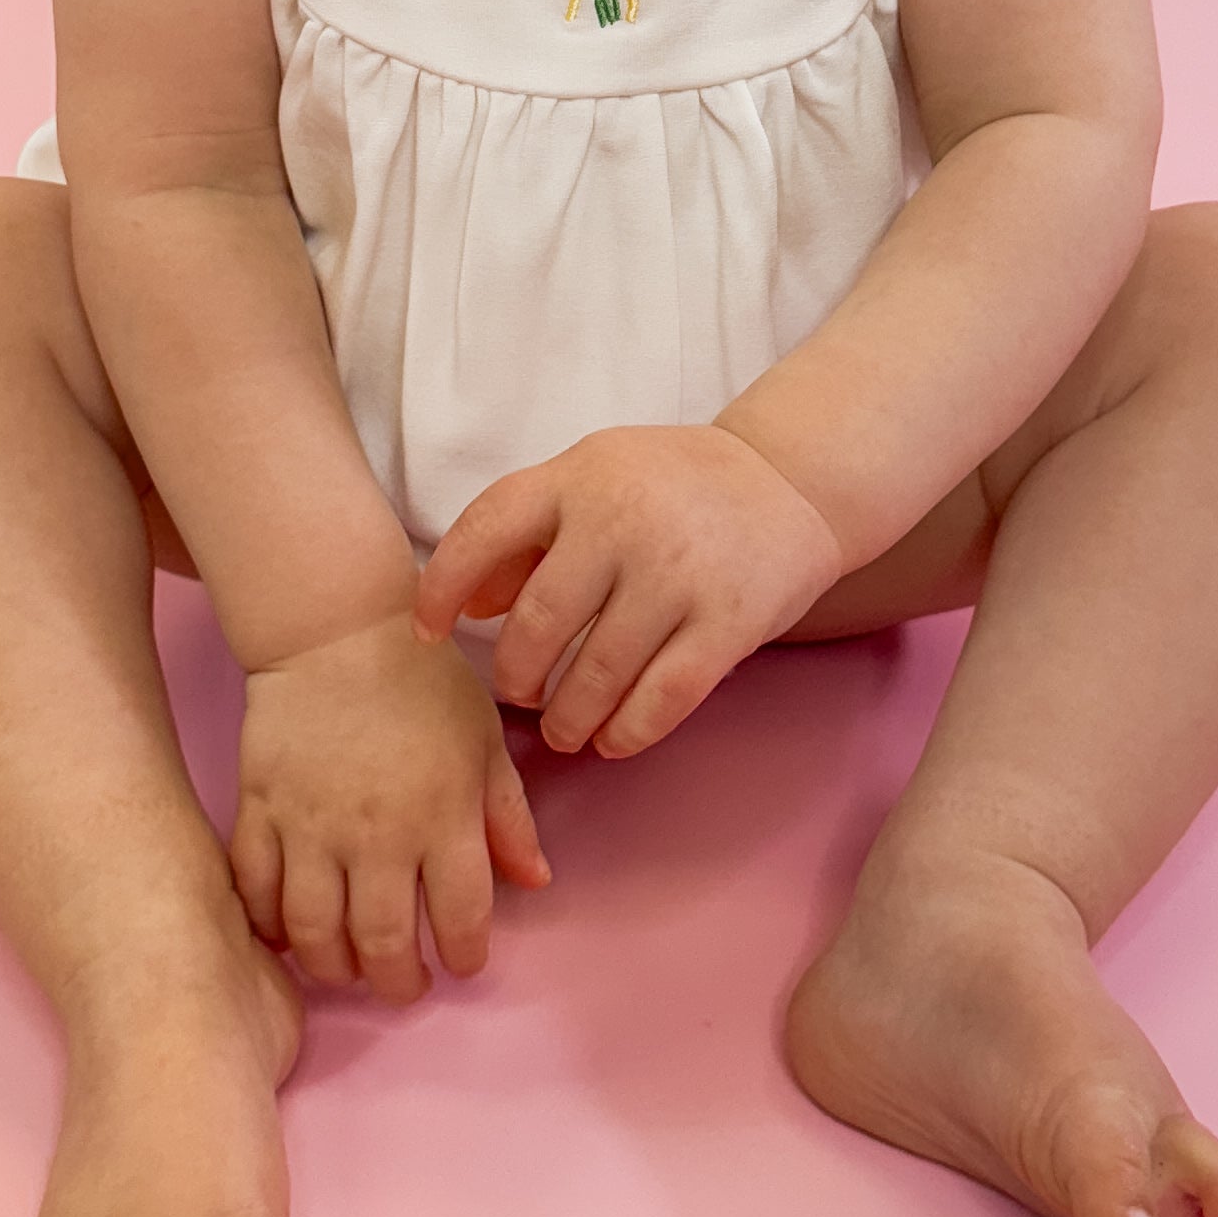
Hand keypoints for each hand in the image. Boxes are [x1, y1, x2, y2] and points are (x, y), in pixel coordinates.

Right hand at [231, 614, 549, 1001]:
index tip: (461, 962)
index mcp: (444, 813)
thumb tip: (535, 882)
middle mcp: (379, 831)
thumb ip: (508, 816)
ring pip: (314, 931)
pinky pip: (256, 888)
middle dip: (397, 982)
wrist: (337, 627)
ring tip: (347, 969)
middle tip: (403, 985)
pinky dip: (268, 924)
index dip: (463, 956)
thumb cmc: (423, 680)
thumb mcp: (485, 740)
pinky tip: (288, 932)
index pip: (460, 918)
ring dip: (332, 967)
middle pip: (383, 942)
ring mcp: (313, 823)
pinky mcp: (260, 808)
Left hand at [415, 427, 845, 760]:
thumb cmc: (672, 487)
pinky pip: (660, 699)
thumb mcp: (593, 479)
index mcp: (577, 477)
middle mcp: (622, 520)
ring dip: (568, 718)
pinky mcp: (727, 621)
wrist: (790, 478)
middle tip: (521, 696)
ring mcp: (677, 572)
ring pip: (595, 674)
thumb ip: (526, 535)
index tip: (427, 634)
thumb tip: (467, 606)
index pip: (483, 532)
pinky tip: (612, 739)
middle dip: (516, 677)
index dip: (442, 589)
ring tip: (564, 729)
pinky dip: (626, 731)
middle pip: (537, 624)